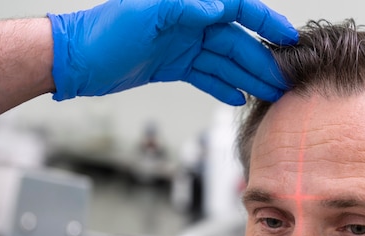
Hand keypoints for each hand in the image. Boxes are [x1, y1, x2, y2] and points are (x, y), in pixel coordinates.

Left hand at [48, 0, 297, 104]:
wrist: (76, 61)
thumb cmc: (103, 33)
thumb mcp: (143, 16)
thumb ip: (182, 8)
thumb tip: (218, 6)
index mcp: (187, 6)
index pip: (237, 8)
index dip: (265, 22)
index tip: (288, 37)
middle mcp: (190, 24)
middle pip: (236, 41)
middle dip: (262, 60)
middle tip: (285, 80)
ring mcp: (183, 46)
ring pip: (224, 62)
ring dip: (247, 78)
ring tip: (270, 93)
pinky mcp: (174, 66)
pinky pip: (205, 76)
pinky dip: (221, 87)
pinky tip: (238, 97)